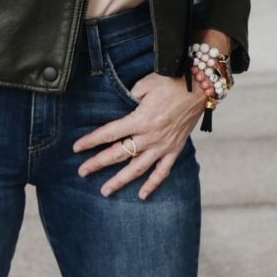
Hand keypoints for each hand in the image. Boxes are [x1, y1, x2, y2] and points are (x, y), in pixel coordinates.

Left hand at [73, 72, 216, 200]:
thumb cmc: (171, 81)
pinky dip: (153, 184)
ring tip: (105, 191)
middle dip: (98, 163)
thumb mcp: (145, 84)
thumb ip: (130, 96)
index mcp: (140, 119)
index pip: (109, 133)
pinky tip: (142, 195)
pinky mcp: (175, 149)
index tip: (76, 148)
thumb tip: (120, 107)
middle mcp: (150, 136)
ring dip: (120, 181)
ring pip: (137, 168)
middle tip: (82, 172)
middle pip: (119, 154)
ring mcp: (163, 146)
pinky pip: (162, 171)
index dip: (91, 141)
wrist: (200, 87)